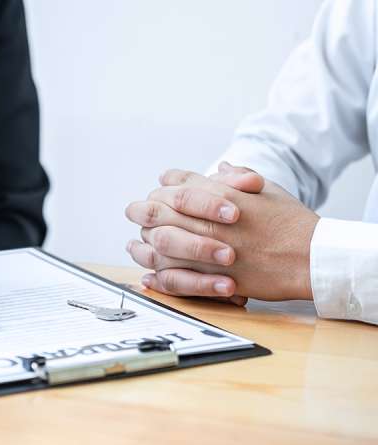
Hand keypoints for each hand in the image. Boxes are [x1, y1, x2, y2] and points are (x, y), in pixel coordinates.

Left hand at [124, 162, 319, 301]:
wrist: (311, 256)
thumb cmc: (291, 222)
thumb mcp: (266, 189)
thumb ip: (237, 178)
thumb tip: (220, 167)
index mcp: (219, 195)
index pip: (176, 185)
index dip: (162, 188)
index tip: (156, 191)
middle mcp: (207, 220)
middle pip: (158, 210)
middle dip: (141, 211)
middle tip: (133, 212)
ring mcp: (206, 249)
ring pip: (159, 243)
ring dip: (143, 243)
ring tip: (134, 244)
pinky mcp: (210, 277)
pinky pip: (173, 277)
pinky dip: (156, 276)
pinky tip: (147, 275)